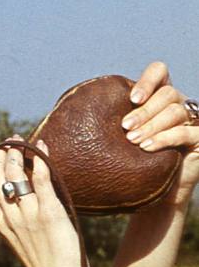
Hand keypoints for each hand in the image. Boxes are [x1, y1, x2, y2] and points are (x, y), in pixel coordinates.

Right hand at [0, 137, 81, 266]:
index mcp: (1, 225)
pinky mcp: (50, 213)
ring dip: (18, 152)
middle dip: (0, 155)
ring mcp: (29, 214)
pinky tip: (43, 148)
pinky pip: (41, 180)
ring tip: (22, 143)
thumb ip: (15, 222)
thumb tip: (15, 203)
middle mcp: (11, 217)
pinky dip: (41, 159)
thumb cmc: (44, 265)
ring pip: (15, 173)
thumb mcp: (21, 242)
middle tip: (9, 143)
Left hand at [122, 60, 198, 207]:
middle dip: (144, 111)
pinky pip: (184, 132)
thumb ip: (114, 118)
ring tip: (133, 141)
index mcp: (160, 96)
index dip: (148, 80)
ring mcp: (192, 121)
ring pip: (175, 112)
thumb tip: (79, 108)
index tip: (132, 98)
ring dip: (150, 125)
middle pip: (167, 94)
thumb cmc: (134, 163)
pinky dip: (164, 138)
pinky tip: (147, 147)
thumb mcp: (121, 136)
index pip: (160, 72)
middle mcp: (179, 104)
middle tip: (125, 127)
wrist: (155, 194)